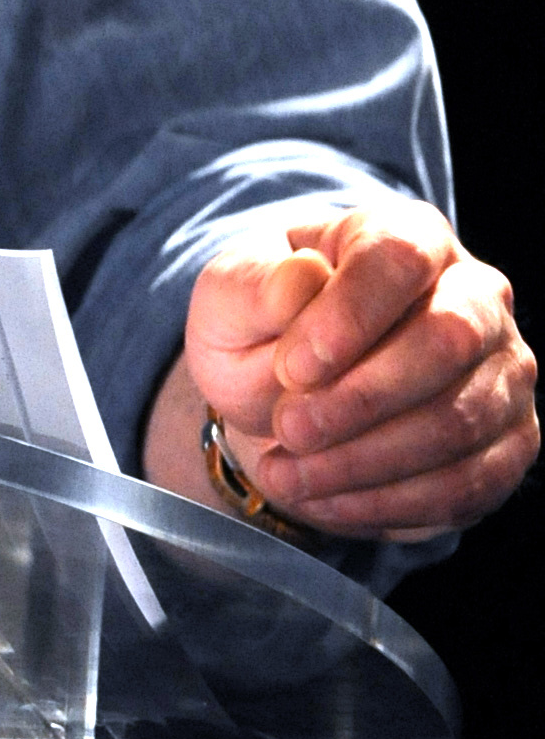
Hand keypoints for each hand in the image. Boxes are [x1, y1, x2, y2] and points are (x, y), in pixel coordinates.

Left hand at [146, 201, 536, 542]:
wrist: (283, 395)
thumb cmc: (264, 329)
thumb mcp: (230, 298)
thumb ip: (256, 287)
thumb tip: (301, 281)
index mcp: (408, 236)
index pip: (401, 258)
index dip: (349, 315)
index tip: (292, 368)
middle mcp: (476, 295)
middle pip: (449, 341)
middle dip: (360, 399)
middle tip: (289, 428)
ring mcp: (503, 370)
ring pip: (459, 421)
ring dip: (362, 461)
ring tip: (287, 472)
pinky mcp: (507, 441)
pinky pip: (467, 482)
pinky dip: (386, 502)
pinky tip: (325, 498)